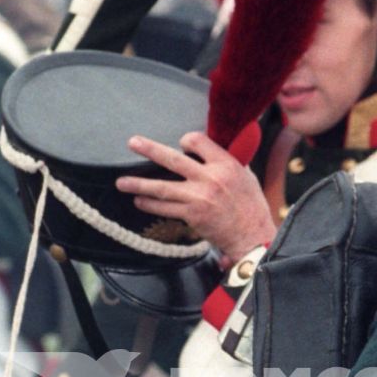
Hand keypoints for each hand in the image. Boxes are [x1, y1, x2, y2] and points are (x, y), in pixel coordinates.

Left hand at [119, 132, 276, 261]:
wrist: (253, 237)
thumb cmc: (252, 207)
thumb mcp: (246, 176)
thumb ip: (225, 164)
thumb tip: (209, 156)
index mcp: (226, 164)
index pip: (198, 141)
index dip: (187, 140)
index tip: (181, 144)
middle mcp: (210, 178)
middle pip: (173, 159)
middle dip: (150, 150)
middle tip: (132, 143)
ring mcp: (199, 198)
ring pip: (162, 188)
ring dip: (139, 184)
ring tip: (122, 183)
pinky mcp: (192, 216)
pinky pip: (165, 208)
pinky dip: (150, 205)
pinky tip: (139, 201)